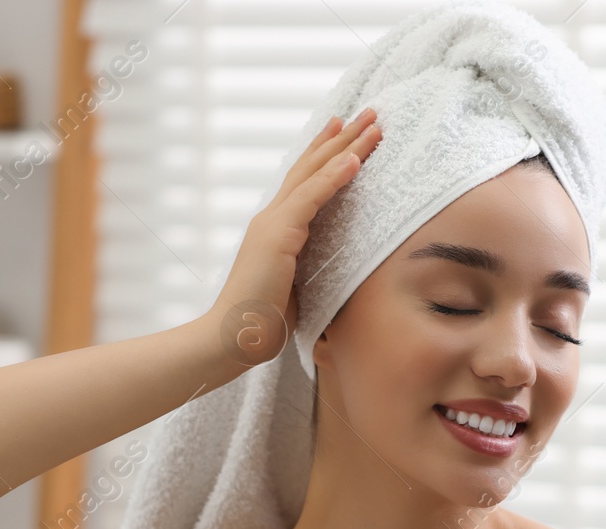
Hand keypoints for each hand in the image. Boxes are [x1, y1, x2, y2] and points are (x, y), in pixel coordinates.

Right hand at [206, 108, 382, 367]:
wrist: (232, 338)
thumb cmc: (261, 324)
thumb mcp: (295, 290)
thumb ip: (310, 272)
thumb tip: (334, 275)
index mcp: (277, 229)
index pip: (305, 182)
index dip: (326, 154)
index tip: (346, 131)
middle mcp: (273, 218)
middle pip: (311, 167)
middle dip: (342, 138)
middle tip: (369, 112)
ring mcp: (273, 223)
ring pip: (314, 174)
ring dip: (346, 147)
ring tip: (373, 124)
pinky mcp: (277, 236)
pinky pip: (311, 199)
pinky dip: (334, 177)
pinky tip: (355, 159)